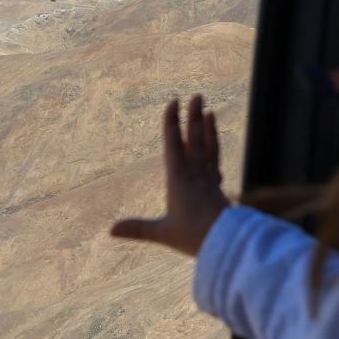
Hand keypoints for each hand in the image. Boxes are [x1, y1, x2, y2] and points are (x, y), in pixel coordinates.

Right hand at [111, 94, 228, 257]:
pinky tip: (213, 141)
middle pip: (195, 139)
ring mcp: (209, 179)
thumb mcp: (163, 233)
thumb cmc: (194, 237)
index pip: (174, 145)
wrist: (228, 243)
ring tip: (209, 111)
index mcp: (179, 179)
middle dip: (193, 117)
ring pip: (208, 147)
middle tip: (196, 95)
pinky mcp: (217, 187)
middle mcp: (195, 174)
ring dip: (207, 128)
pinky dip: (214, 147)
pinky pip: (215, 160)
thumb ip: (137, 229)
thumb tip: (110, 230)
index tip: (173, 102)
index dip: (172, 123)